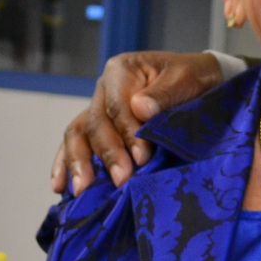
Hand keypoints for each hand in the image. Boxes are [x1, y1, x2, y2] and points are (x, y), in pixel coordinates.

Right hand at [51, 51, 224, 193]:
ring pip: (78, 135)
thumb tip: (140, 109)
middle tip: (122, 180)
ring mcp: (98, 109)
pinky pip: (75, 144)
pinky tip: (62, 186)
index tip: (142, 157)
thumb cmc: (191, 79)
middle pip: (95, 123)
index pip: (117, 106)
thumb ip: (163, 94)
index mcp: (121, 71)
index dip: (128, 133)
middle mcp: (103, 90)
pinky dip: (66, 164)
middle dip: (107, 154)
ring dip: (78, 163)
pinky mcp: (99, 128)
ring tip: (81, 190)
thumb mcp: (185, 79)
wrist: (198, 81)